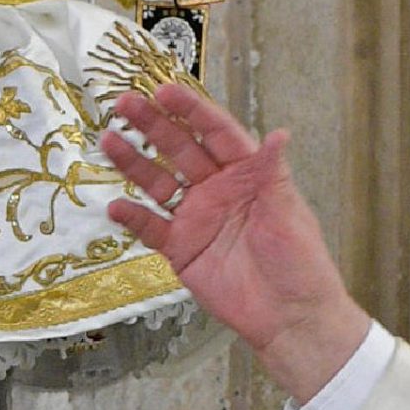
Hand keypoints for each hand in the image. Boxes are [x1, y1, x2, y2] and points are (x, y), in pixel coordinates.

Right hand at [100, 86, 368, 401]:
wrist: (290, 319)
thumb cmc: (300, 264)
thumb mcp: (289, 214)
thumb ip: (273, 174)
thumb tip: (279, 133)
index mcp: (247, 173)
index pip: (214, 132)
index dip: (190, 110)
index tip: (164, 91)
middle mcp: (217, 189)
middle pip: (179, 149)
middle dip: (152, 125)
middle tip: (125, 104)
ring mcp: (196, 217)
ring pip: (158, 182)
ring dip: (134, 163)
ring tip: (108, 141)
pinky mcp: (181, 249)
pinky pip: (151, 228)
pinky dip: (132, 217)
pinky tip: (114, 206)